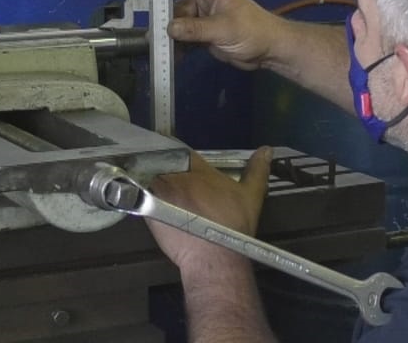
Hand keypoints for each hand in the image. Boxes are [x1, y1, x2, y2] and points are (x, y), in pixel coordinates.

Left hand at [147, 147, 272, 273]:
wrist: (214, 257)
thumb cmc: (232, 226)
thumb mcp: (251, 195)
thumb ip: (257, 170)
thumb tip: (266, 151)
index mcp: (198, 169)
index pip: (181, 151)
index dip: (179, 157)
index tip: (180, 162)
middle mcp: (176, 177)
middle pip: (162, 162)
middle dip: (164, 167)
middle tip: (169, 178)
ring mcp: (160, 193)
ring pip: (149, 178)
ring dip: (152, 180)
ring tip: (156, 189)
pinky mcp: (149, 212)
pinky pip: (141, 197)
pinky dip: (144, 197)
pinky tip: (150, 204)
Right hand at [169, 0, 282, 70]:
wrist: (270, 51)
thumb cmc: (252, 30)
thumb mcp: (223, 28)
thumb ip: (195, 29)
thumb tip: (169, 28)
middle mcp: (205, 2)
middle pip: (177, 4)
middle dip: (164, 17)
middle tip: (150, 31)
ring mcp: (204, 19)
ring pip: (180, 24)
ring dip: (170, 35)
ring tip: (158, 48)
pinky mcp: (205, 36)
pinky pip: (186, 38)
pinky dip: (178, 46)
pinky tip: (171, 56)